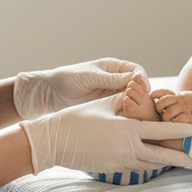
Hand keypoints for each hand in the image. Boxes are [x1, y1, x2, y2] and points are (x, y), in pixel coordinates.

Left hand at [14, 58, 149, 119]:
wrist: (49, 96)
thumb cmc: (66, 79)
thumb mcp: (88, 77)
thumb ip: (109, 79)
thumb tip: (132, 79)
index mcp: (114, 68)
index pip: (137, 71)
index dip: (142, 80)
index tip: (141, 88)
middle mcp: (117, 82)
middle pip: (139, 88)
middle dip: (143, 96)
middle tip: (139, 104)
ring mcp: (113, 97)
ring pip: (134, 102)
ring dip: (137, 108)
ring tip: (132, 114)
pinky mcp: (108, 110)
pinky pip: (124, 114)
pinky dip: (128, 118)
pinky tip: (126, 123)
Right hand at [20, 93, 191, 174]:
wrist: (54, 141)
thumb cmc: (77, 119)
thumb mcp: (104, 105)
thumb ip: (124, 100)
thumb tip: (137, 91)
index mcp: (127, 129)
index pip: (160, 131)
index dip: (179, 131)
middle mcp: (126, 148)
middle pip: (159, 155)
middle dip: (178, 157)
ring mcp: (119, 161)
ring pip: (148, 164)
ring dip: (162, 162)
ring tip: (176, 160)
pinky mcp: (111, 168)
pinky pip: (134, 167)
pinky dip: (146, 164)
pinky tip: (151, 161)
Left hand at [152, 89, 191, 125]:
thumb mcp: (184, 97)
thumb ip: (175, 99)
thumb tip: (162, 100)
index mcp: (178, 96)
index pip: (163, 92)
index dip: (155, 94)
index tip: (151, 97)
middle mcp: (180, 100)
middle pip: (163, 102)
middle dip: (159, 109)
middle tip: (161, 114)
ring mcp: (185, 108)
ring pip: (168, 113)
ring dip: (166, 119)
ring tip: (168, 122)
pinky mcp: (190, 116)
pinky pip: (178, 120)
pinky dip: (175, 124)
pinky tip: (176, 125)